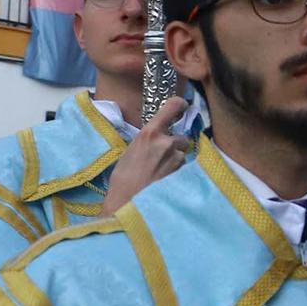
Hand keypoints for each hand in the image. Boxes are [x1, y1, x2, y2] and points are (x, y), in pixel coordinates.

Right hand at [100, 97, 188, 214]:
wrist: (126, 200)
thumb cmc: (123, 176)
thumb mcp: (132, 149)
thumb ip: (149, 140)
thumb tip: (159, 136)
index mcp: (150, 132)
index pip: (171, 107)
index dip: (179, 104)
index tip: (182, 105)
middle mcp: (166, 142)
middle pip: (181, 138)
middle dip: (175, 146)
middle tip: (160, 158)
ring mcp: (176, 158)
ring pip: (182, 154)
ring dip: (175, 160)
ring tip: (159, 172)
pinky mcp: (182, 172)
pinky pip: (183, 167)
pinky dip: (176, 171)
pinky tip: (164, 179)